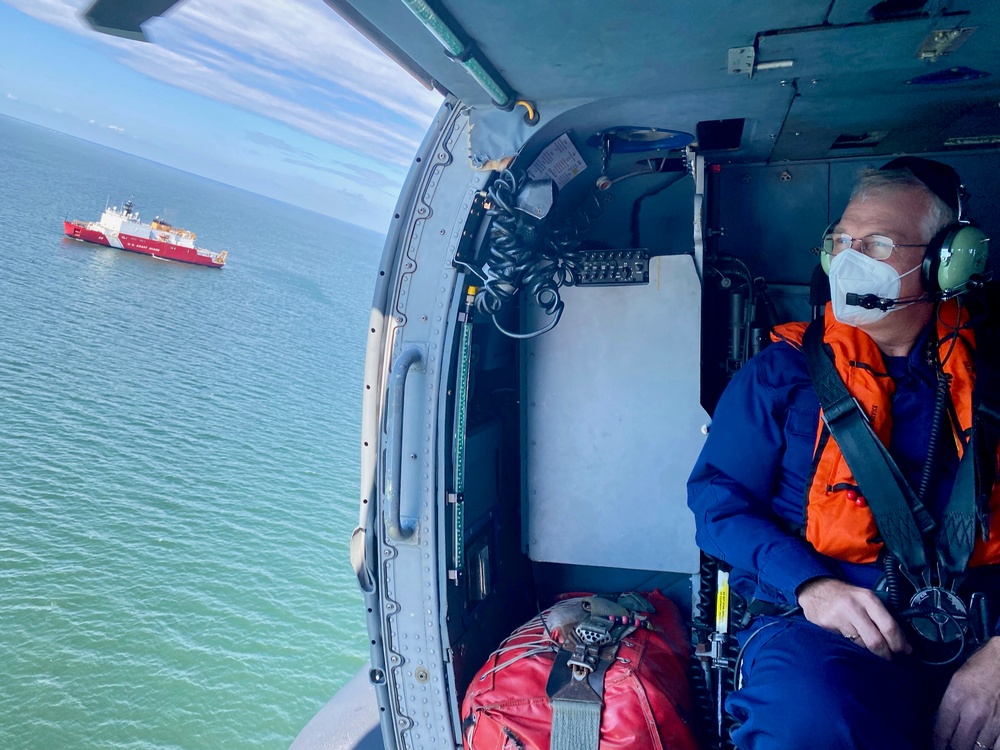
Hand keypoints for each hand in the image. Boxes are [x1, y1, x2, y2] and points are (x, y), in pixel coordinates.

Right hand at [796, 577, 910, 659]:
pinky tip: (851, 639)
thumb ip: (882, 616)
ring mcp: (839, 616)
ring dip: (868, 649)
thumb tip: (903, 642)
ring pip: (861, 644)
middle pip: (876, 640)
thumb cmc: (845, 596)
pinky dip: (852, 645)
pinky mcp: (827, 624)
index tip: (905, 651)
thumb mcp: (865, 599)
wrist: (815, 588)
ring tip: (868, 645)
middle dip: (886, 654)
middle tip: (889, 657)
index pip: (889, 626)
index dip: (899, 643)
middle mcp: (854, 607)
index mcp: (868, 599)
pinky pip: (846, 642)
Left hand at [933, 637, 999, 749]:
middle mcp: (973, 713)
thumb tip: (940, 726)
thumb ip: (948, 704)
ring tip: (970, 745)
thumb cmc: (980, 668)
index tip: (937, 747)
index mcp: (955, 699)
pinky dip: (991, 748)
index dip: (937, 744)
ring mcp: (994, 721)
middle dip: (954, 748)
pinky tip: (987, 745)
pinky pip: (998, 748)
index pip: (941, 732)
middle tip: (954, 746)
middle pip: (959, 746)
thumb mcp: (956, 681)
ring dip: (973, 749)